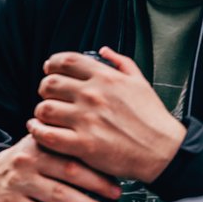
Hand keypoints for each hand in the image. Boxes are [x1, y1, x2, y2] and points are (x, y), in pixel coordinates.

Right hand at [0, 135, 120, 201]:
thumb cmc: (24, 161)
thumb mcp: (38, 145)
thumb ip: (62, 144)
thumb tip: (101, 152)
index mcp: (39, 144)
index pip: (72, 154)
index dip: (96, 169)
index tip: (116, 181)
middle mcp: (29, 161)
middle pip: (68, 173)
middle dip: (96, 188)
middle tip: (115, 199)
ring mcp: (20, 183)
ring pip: (58, 196)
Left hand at [28, 47, 185, 183]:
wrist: (164, 151)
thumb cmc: (153, 119)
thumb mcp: (140, 81)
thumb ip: (120, 62)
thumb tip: (104, 50)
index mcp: (105, 78)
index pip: (66, 61)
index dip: (52, 63)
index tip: (49, 69)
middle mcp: (93, 95)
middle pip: (50, 83)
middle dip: (45, 88)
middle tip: (48, 96)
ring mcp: (87, 120)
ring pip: (45, 109)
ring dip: (41, 112)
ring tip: (45, 116)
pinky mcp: (84, 144)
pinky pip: (48, 135)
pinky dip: (38, 132)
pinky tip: (39, 131)